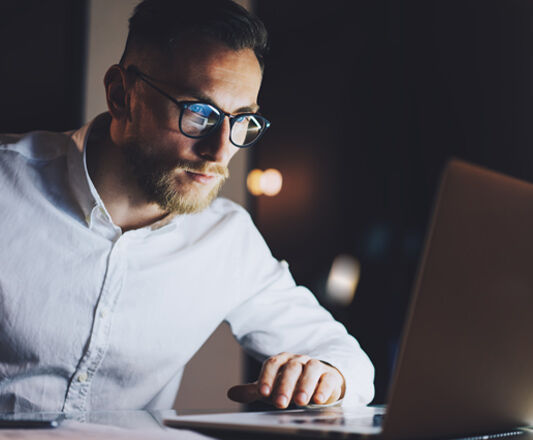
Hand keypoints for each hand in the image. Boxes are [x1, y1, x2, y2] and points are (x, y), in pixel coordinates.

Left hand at [227, 352, 345, 408]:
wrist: (318, 383)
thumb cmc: (291, 386)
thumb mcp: (272, 387)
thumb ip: (253, 390)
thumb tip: (230, 392)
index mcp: (283, 361)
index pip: (273, 363)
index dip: (267, 377)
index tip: (262, 392)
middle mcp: (299, 360)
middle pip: (291, 368)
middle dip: (285, 385)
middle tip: (280, 402)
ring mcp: (315, 366)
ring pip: (310, 370)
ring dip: (304, 385)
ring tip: (300, 402)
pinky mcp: (330, 376)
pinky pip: (328, 379)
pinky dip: (323, 389)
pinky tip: (318, 400)